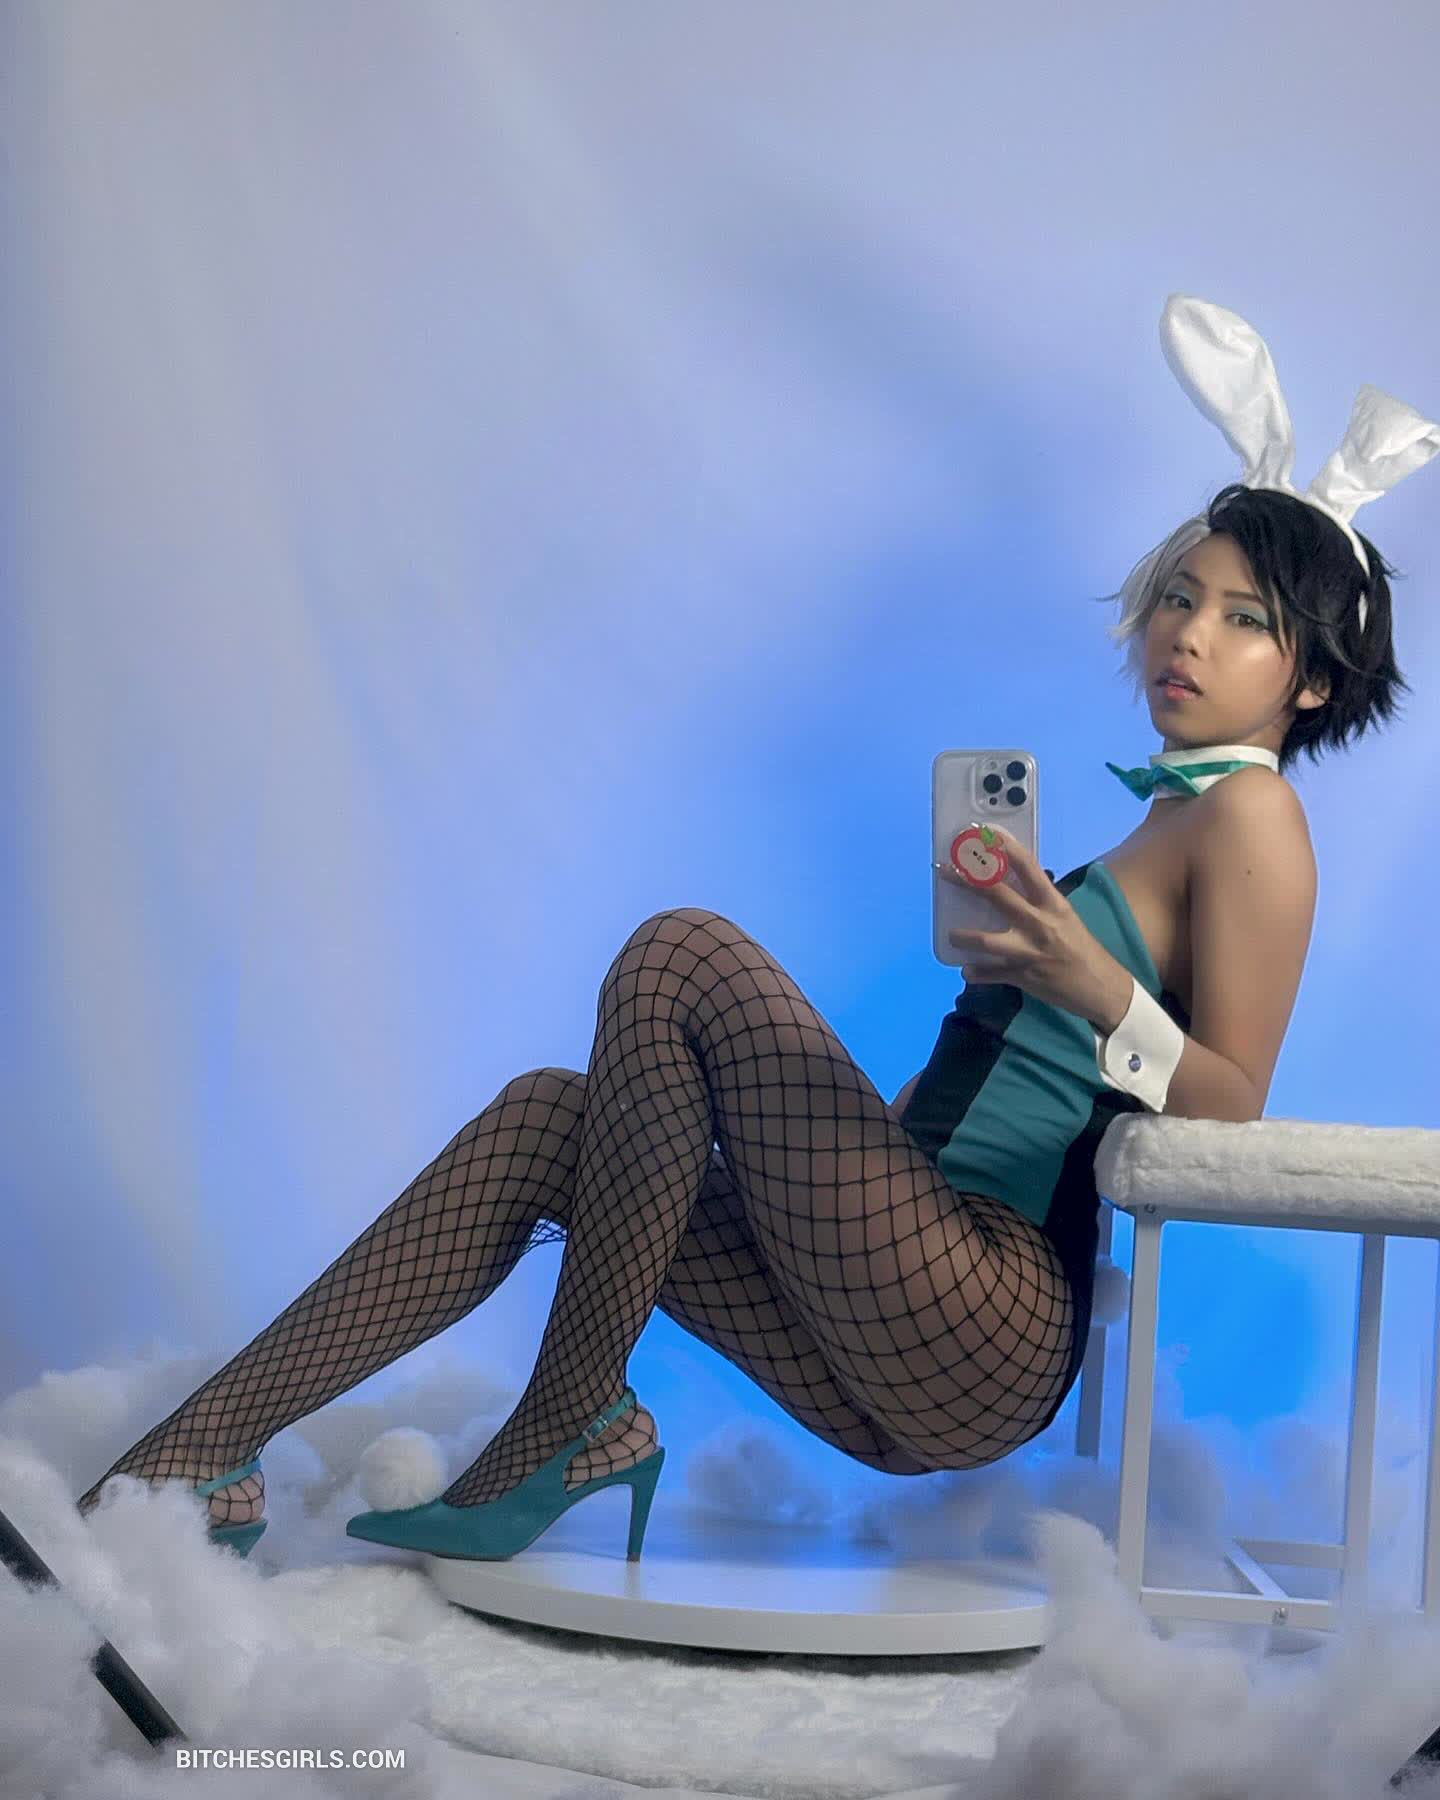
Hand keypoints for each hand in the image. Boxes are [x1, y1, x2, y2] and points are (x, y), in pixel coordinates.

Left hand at [938, 828, 1132, 1028]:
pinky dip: (976, 973)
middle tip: (946, 871)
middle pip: (998, 896)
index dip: (1006, 848)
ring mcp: (1029, 952)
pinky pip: (991, 975)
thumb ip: (1039, 901)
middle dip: (968, 881)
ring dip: (965, 937)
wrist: (1100, 987)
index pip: (1028, 867)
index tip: (986, 835)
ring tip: (952, 934)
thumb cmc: (1081, 947)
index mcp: (1053, 904)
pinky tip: (967, 970)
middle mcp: (1040, 923)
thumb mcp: (1064, 916)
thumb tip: (1010, 882)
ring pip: (988, 941)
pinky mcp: (1023, 977)